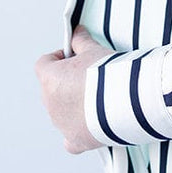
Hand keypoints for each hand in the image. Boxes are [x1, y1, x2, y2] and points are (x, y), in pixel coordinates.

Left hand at [35, 26, 114, 153]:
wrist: (128, 100)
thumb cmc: (109, 74)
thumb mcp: (95, 50)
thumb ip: (81, 41)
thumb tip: (77, 32)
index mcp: (50, 80)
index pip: (44, 65)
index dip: (59, 58)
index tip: (75, 57)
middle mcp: (51, 104)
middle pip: (52, 89)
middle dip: (68, 82)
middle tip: (92, 76)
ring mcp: (62, 124)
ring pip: (61, 112)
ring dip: (73, 105)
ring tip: (100, 96)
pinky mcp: (76, 140)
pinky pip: (69, 138)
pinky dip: (77, 131)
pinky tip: (90, 124)